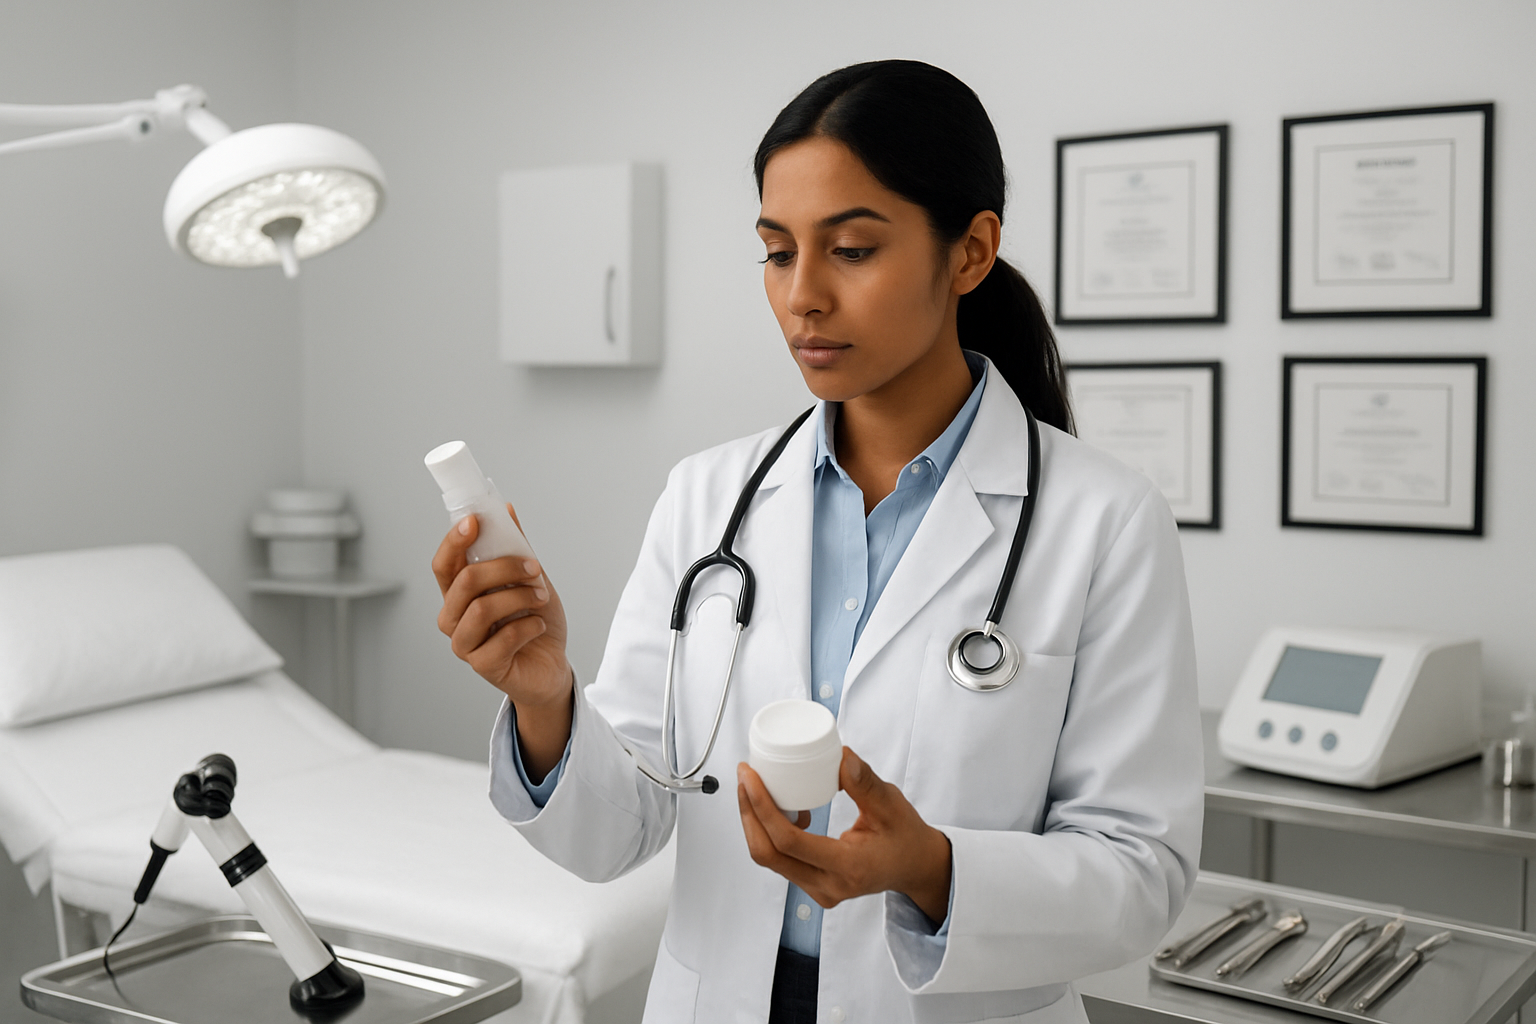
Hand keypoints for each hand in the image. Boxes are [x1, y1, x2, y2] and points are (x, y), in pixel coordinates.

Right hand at [432, 507, 572, 775]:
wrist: (551, 667)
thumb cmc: (533, 622)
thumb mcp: (529, 580)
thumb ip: (515, 548)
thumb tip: (506, 509)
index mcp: (460, 593)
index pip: (444, 564)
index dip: (454, 541)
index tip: (475, 520)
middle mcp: (454, 617)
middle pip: (464, 581)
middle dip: (503, 568)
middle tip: (533, 567)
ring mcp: (465, 644)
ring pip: (482, 609)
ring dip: (519, 597)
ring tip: (541, 598)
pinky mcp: (483, 666)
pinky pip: (503, 638)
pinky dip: (528, 626)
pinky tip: (538, 626)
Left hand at [737, 747, 952, 922]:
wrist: (916, 867)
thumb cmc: (906, 837)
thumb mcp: (892, 805)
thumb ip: (865, 783)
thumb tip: (840, 757)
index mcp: (849, 867)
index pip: (789, 841)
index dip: (762, 807)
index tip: (751, 777)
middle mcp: (828, 885)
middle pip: (768, 854)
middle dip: (749, 813)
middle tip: (746, 777)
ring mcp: (820, 890)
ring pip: (770, 859)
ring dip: (756, 822)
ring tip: (756, 787)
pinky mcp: (814, 886)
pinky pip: (780, 861)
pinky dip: (770, 832)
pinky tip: (780, 807)